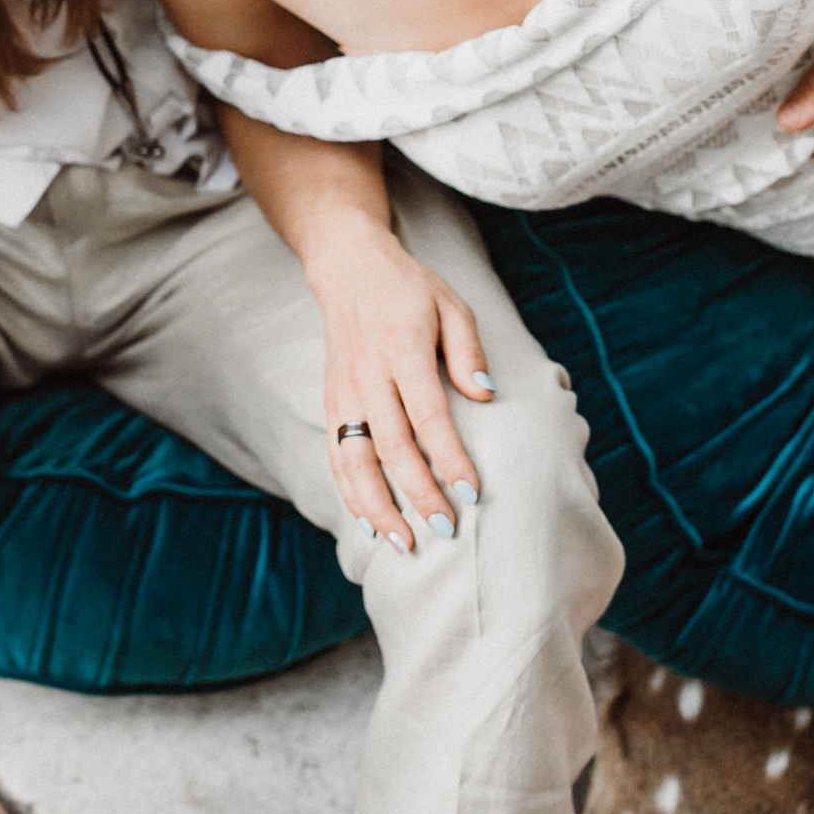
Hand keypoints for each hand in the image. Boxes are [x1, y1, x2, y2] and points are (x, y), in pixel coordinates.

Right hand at [309, 226, 490, 551]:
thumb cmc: (410, 289)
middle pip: (392, 447)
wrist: (348, 269)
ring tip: (404, 544)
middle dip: (419, 494)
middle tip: (447, 530)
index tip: (472, 492)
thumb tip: (484, 393)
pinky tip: (368, 523)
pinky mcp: (330, 402)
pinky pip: (336, 456)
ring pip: (355, 461)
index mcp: (401, 350)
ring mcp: (343, 392)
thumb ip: (467, 348)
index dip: (448, 457)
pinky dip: (349, 493)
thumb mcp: (450, 303)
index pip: (428, 415)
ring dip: (378, 507)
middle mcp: (367, 376)